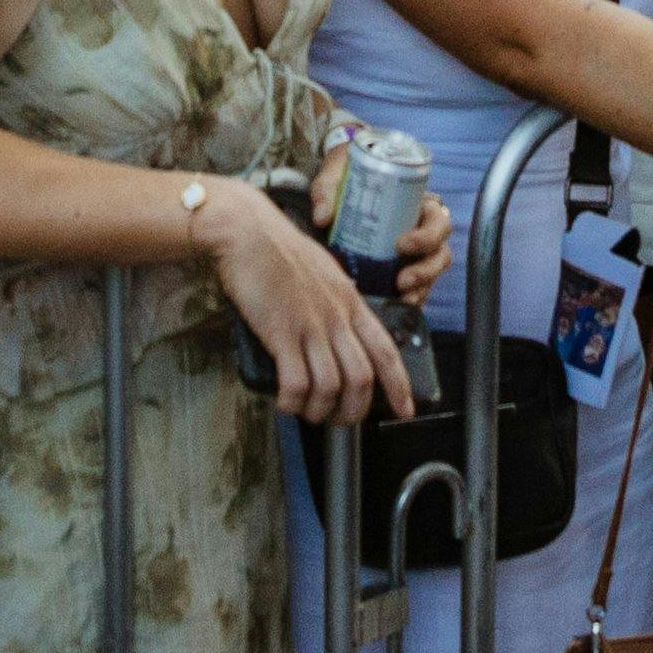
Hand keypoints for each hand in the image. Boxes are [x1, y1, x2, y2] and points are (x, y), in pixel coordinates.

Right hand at [200, 171, 411, 420]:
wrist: (247, 231)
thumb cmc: (278, 249)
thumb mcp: (323, 272)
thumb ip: (336, 301)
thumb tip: (339, 329)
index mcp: (350, 302)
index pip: (386, 350)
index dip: (399, 385)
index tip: (405, 409)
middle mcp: (336, 317)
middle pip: (361, 379)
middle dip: (353, 411)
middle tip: (339, 420)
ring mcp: (310, 326)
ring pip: (332, 387)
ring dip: (320, 411)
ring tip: (308, 412)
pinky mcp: (281, 332)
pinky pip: (297, 384)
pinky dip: (293, 402)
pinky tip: (286, 403)